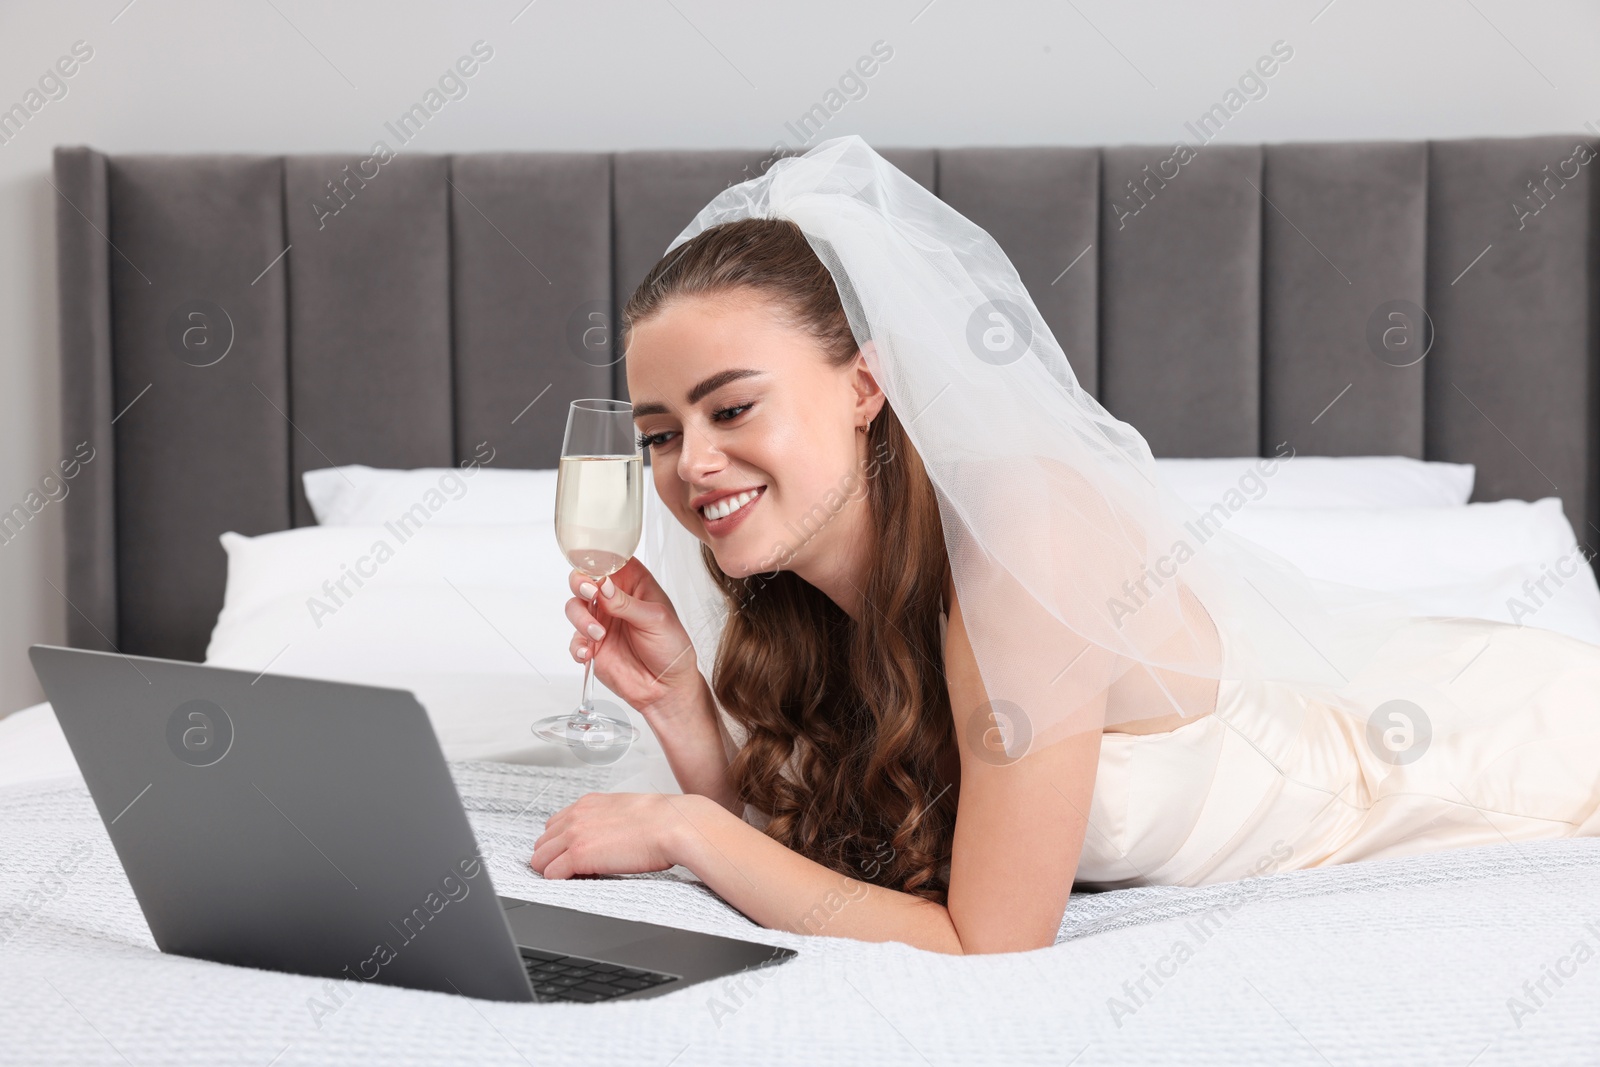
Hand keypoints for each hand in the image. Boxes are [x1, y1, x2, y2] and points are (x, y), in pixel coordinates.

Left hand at [529, 792, 695, 878]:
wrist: (672, 825)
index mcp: (587, 804)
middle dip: (553, 858)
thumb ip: (605, 819)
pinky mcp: (578, 856)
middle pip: (542, 843)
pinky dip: (560, 882)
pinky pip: (551, 874)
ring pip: (541, 860)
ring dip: (554, 871)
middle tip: (572, 870)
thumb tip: (605, 835)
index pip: (553, 826)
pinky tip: (579, 882)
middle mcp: (576, 816)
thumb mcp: (624, 810)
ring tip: (577, 878)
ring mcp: (574, 836)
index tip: (571, 855)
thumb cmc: (660, 821)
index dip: (560, 844)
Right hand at [566, 557, 703, 717]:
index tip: (593, 565)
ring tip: (599, 635)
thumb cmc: (671, 649)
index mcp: (635, 584)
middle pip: (585, 579)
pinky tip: (587, 653)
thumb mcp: (655, 620)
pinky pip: (574, 639)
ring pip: (575, 607)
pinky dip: (576, 645)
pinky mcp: (592, 644)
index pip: (612, 559)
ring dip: (581, 618)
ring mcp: (601, 620)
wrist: (667, 688)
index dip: (599, 557)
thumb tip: (603, 585)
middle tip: (589, 594)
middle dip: (581, 583)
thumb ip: (626, 603)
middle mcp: (614, 598)